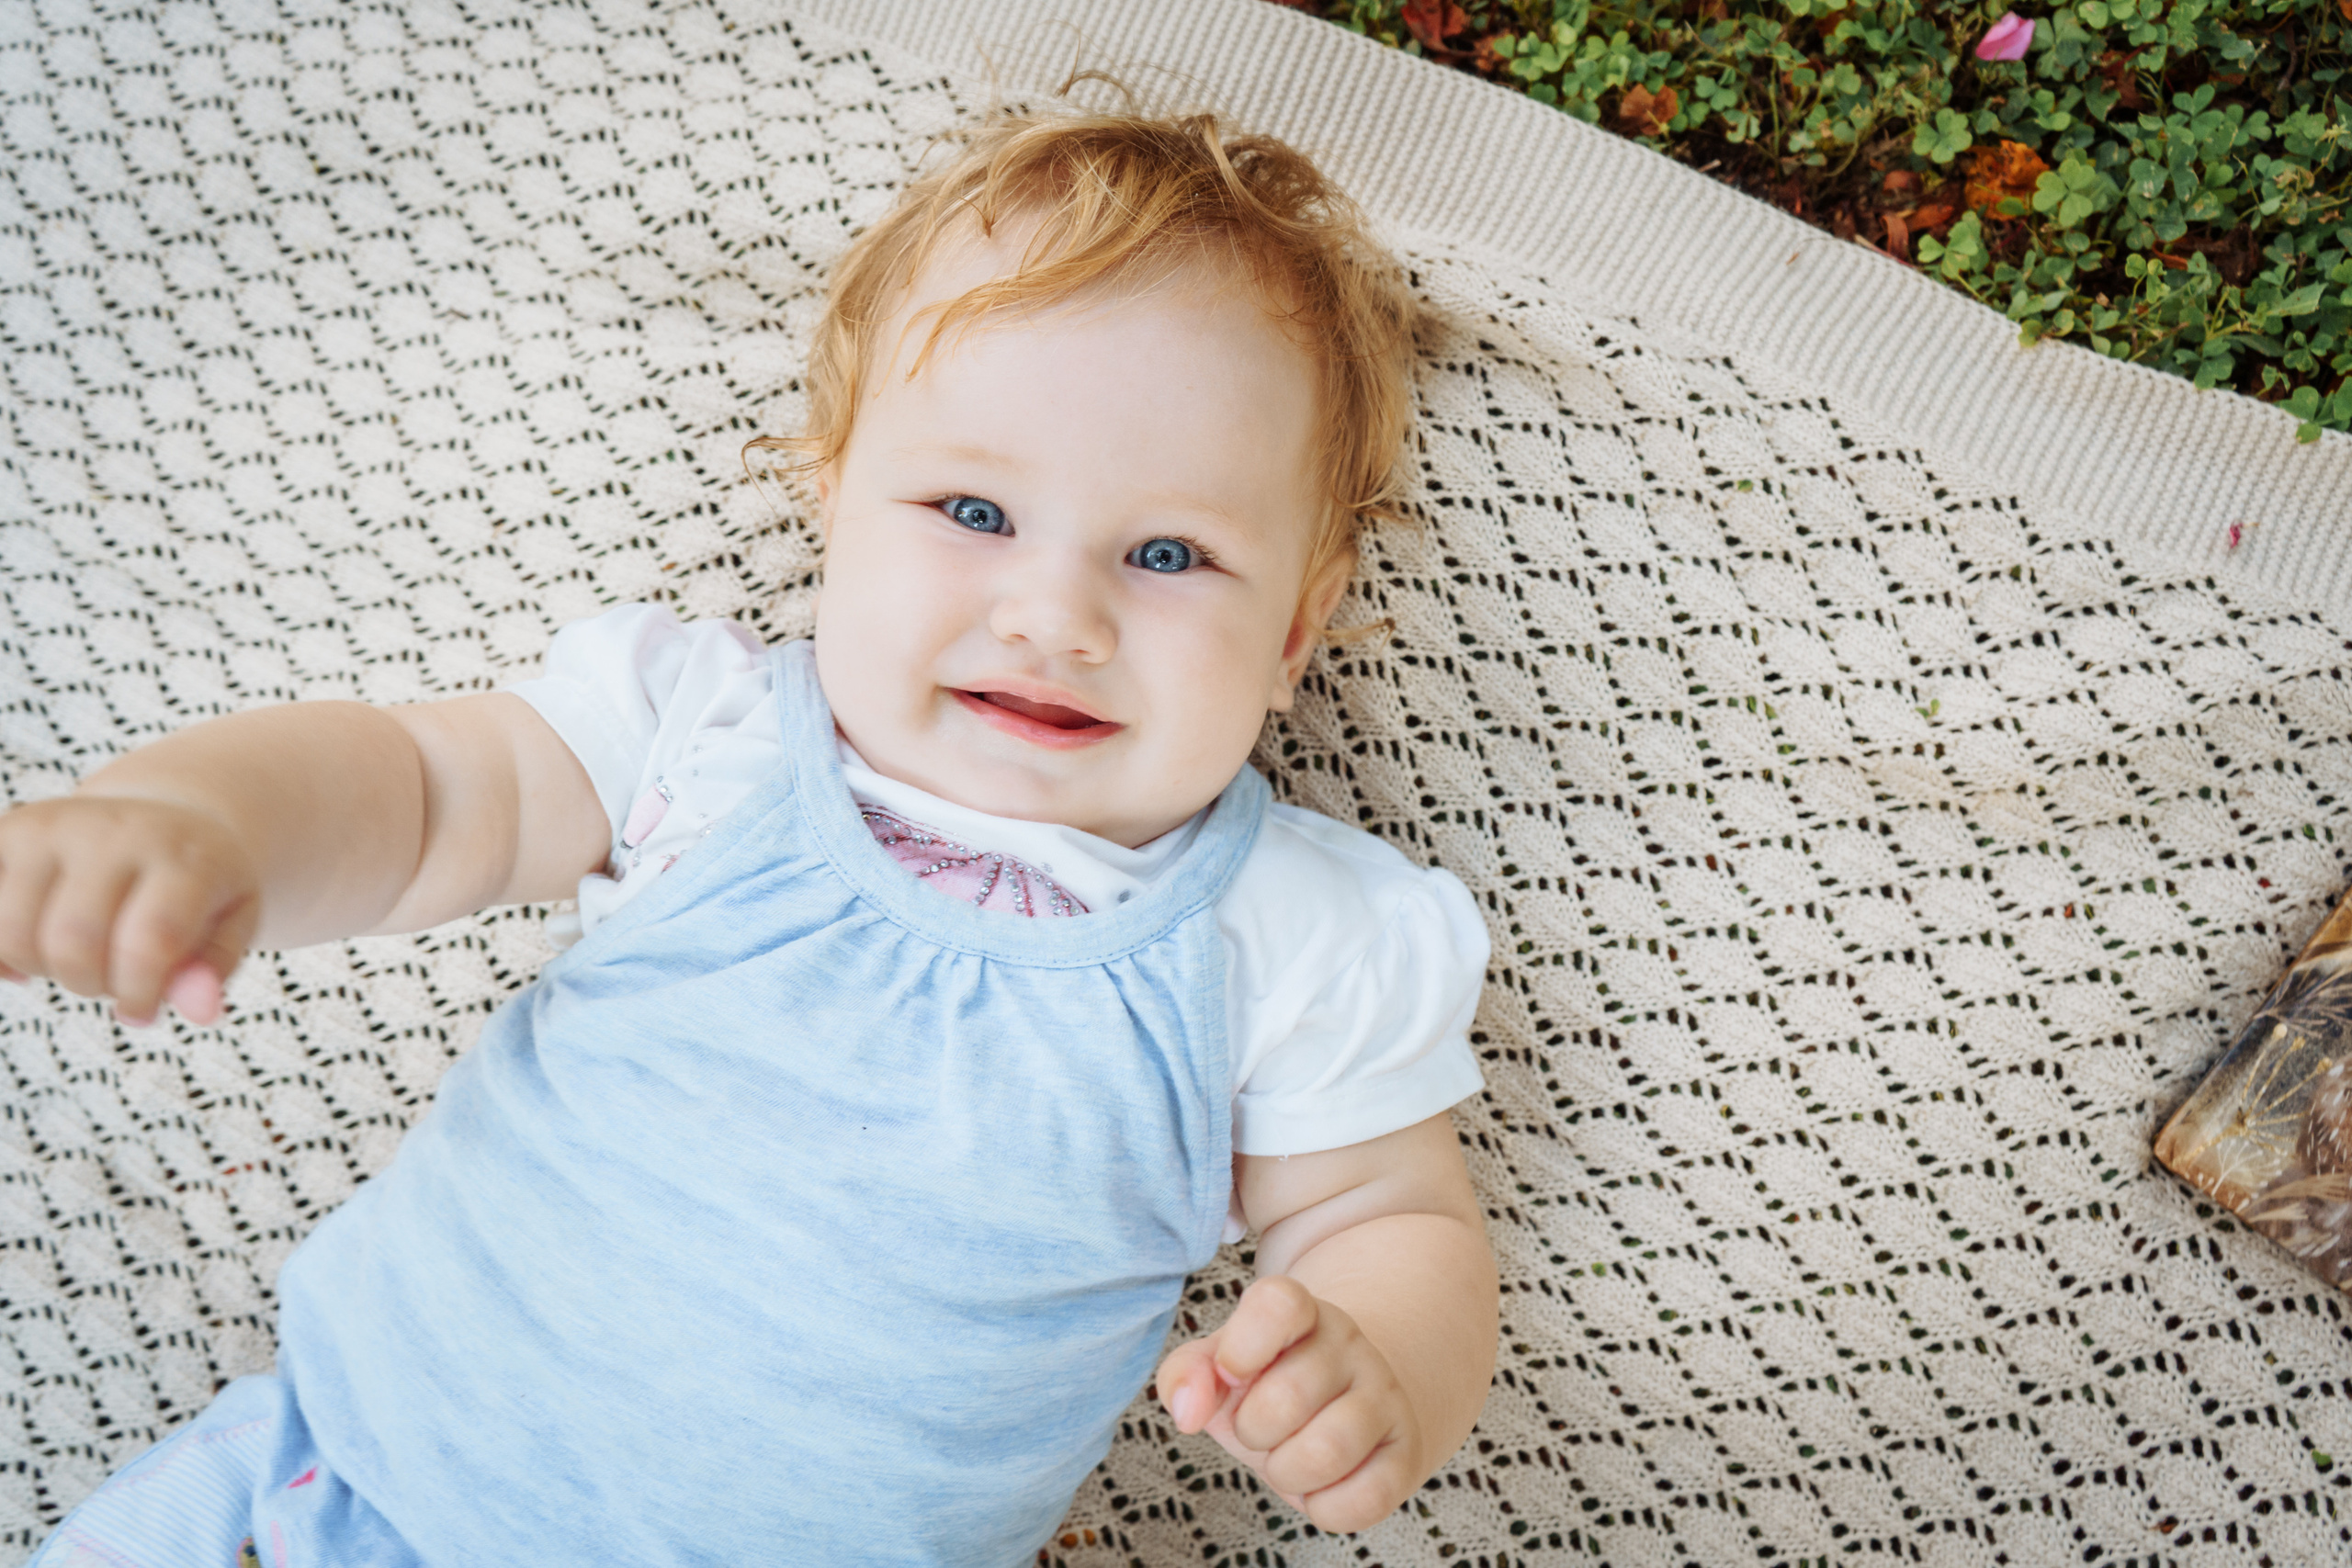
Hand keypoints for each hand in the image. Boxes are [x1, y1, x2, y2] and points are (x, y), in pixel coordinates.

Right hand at [0, 795, 256, 1025]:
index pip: (149, 941)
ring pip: (13, 934)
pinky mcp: (9, 830)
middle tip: (110, 977)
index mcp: (184, 855)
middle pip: (72, 942)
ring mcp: (55, 825)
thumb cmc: (198, 886)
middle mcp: (117, 830)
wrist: (168, 813)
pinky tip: (31, 947)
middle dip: (88, 984)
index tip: (141, 1009)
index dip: (138, 993)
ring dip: (41, 968)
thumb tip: (200, 1012)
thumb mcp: (230, 922)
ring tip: (78, 955)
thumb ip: (212, 969)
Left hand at [1154, 1275, 1422, 1533]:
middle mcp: (1348, 1343)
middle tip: (1259, 1428)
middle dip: (1252, 1431)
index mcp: (1299, 1310)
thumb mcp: (1222, 1367)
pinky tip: (1319, 1486)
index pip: (1278, 1303)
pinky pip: (1364, 1499)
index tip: (1230, 1372)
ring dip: (1285, 1473)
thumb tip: (1187, 1413)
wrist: (1344, 1403)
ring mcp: (1384, 1395)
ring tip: (1287, 1459)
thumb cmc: (1269, 1384)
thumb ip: (1185, 1375)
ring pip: (1328, 1452)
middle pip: (1286, 1398)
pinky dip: (1325, 1508)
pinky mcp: (1405, 1452)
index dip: (1242, 1346)